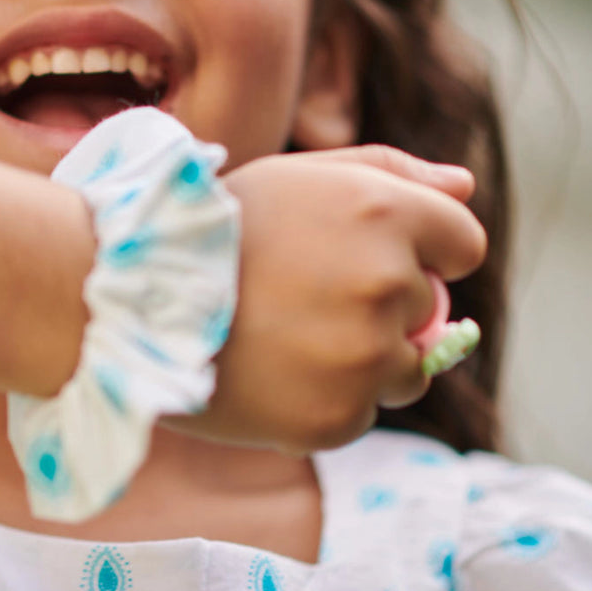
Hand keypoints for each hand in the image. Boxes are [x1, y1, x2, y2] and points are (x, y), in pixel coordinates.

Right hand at [169, 146, 486, 452]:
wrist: (124, 301)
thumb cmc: (212, 230)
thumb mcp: (297, 177)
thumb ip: (391, 173)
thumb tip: (467, 187)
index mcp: (385, 211)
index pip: (464, 243)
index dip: (422, 250)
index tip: (366, 256)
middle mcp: (386, 282)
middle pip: (430, 311)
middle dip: (382, 306)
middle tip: (301, 299)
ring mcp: (363, 357)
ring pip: (405, 371)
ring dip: (363, 362)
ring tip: (287, 341)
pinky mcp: (336, 418)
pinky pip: (359, 415)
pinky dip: (325, 404)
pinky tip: (271, 376)